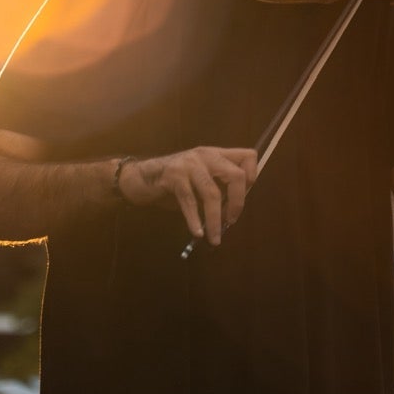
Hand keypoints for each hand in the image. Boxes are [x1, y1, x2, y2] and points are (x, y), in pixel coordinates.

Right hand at [117, 146, 257, 245]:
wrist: (140, 178)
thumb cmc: (173, 182)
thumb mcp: (200, 179)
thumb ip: (217, 187)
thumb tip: (233, 211)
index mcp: (216, 154)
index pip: (248, 156)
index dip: (252, 177)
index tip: (243, 196)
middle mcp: (206, 155)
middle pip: (236, 175)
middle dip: (237, 202)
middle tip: (231, 220)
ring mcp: (189, 164)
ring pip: (212, 193)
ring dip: (215, 219)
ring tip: (215, 238)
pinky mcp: (173, 177)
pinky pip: (189, 201)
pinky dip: (194, 220)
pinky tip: (198, 233)